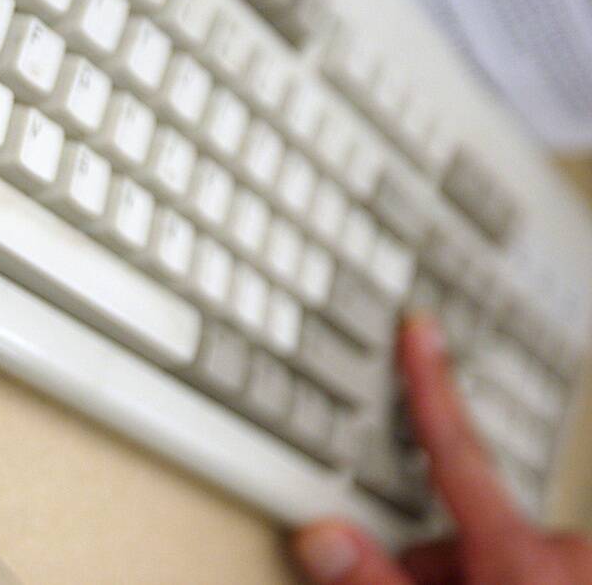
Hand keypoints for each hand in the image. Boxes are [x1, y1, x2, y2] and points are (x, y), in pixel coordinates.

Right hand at [293, 315, 591, 583]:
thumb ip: (372, 577)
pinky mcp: (587, 579)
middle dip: (430, 559)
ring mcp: (584, 570)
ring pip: (492, 547)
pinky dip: (498, 581)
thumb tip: (321, 536)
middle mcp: (564, 551)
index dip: (429, 382)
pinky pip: (527, 567)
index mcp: (519, 552)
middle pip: (462, 523)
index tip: (420, 328)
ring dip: (464, 575)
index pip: (455, 447)